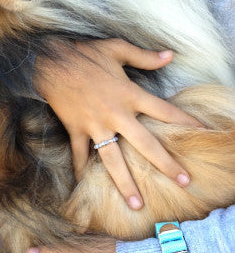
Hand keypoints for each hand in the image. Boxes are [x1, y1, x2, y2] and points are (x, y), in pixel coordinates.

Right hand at [34, 39, 201, 209]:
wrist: (50, 62)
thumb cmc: (85, 54)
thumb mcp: (116, 48)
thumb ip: (144, 56)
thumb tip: (170, 55)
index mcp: (129, 94)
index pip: (164, 111)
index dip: (185, 121)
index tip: (201, 132)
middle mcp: (116, 114)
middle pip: (146, 144)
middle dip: (166, 163)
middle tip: (183, 181)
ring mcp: (95, 125)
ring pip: (113, 159)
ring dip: (125, 182)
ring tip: (137, 204)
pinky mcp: (76, 129)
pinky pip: (79, 154)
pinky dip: (81, 169)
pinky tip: (86, 185)